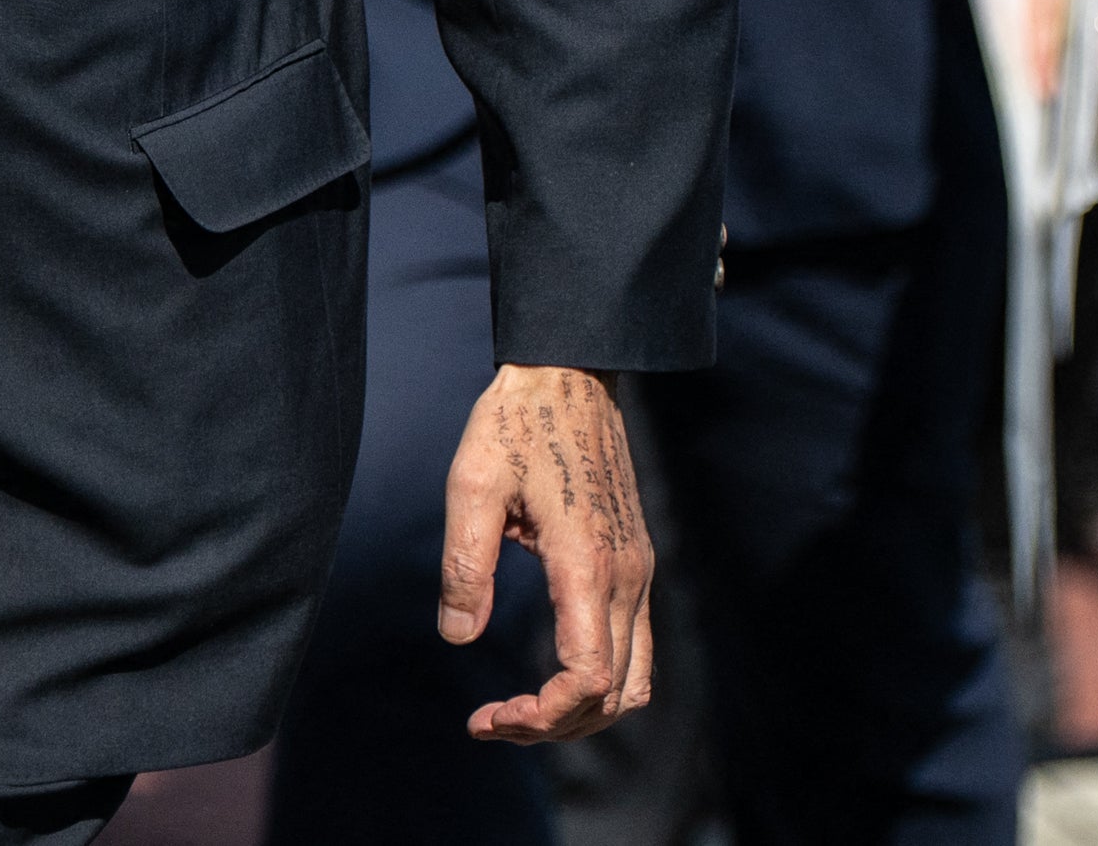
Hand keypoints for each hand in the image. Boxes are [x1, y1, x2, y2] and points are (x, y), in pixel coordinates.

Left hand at [441, 363, 653, 743]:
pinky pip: (635, 647)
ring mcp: (639, 570)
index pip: (587, 679)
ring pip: (634, 679)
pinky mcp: (635, 562)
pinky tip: (550, 673)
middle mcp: (626, 575)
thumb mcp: (472, 484)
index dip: (541, 716)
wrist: (571, 371)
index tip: (486, 717)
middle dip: (554, 725)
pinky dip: (599, 680)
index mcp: (587, 562)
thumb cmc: (516, 423)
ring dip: (582, 711)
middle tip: (492, 721)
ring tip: (522, 710)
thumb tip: (458, 638)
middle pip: (613, 694)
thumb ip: (465, 565)